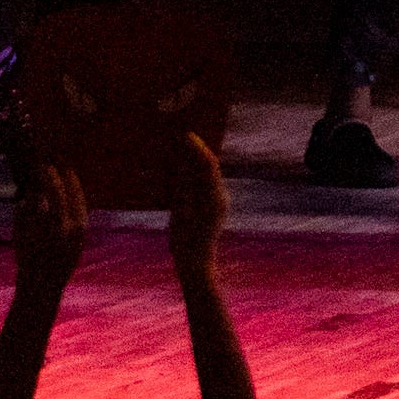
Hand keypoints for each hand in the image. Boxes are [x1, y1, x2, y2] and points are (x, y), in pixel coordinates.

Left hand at [11, 162, 87, 292]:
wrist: (41, 288)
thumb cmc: (60, 265)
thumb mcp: (74, 242)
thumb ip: (71, 217)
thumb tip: (64, 188)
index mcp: (78, 229)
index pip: (76, 196)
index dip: (71, 181)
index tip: (67, 169)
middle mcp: (61, 228)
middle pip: (55, 193)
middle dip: (49, 176)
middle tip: (44, 165)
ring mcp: (41, 230)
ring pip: (35, 199)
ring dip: (32, 192)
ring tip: (31, 192)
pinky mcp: (23, 232)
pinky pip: (21, 210)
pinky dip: (20, 208)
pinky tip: (21, 213)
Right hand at [166, 129, 226, 281]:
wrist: (195, 265)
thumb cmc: (185, 241)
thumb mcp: (180, 210)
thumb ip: (183, 185)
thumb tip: (183, 161)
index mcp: (213, 196)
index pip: (208, 164)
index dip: (198, 147)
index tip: (186, 133)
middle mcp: (220, 196)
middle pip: (209, 166)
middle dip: (197, 149)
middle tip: (181, 134)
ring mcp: (218, 202)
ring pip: (207, 174)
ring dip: (194, 160)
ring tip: (179, 148)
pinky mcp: (212, 207)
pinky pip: (204, 183)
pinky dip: (193, 173)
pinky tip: (180, 171)